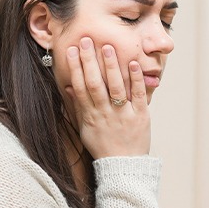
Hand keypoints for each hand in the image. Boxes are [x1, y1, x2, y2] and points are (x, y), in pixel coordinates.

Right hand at [66, 37, 149, 158]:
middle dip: (90, 62)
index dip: (75, 68)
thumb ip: (78, 107)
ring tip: (108, 47)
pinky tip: (133, 64)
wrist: (124, 167)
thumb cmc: (103, 147)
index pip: (80, 88)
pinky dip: (136, 80)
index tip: (72, 50)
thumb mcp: (85, 129)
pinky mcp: (140, 117)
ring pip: (115, 88)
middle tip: (87, 40)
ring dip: (111, 67)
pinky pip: (137, 96)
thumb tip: (68, 86)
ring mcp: (123, 115)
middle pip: (95, 84)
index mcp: (90, 116)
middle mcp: (105, 114)